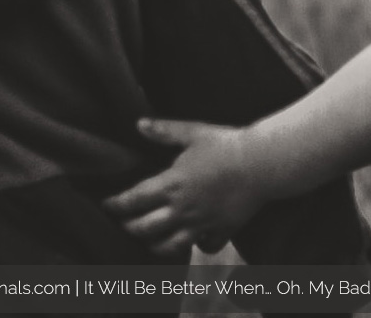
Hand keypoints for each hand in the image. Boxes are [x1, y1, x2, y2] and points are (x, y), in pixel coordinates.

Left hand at [103, 119, 270, 256]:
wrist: (263, 162)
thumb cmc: (227, 145)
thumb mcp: (194, 132)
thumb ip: (165, 131)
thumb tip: (139, 124)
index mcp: (172, 184)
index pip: (132, 201)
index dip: (115, 205)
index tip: (107, 205)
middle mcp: (182, 209)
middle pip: (144, 229)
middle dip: (129, 227)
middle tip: (124, 223)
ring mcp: (201, 223)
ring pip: (169, 246)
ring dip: (155, 245)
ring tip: (151, 240)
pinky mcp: (221, 230)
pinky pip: (204, 247)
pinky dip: (197, 246)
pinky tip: (194, 240)